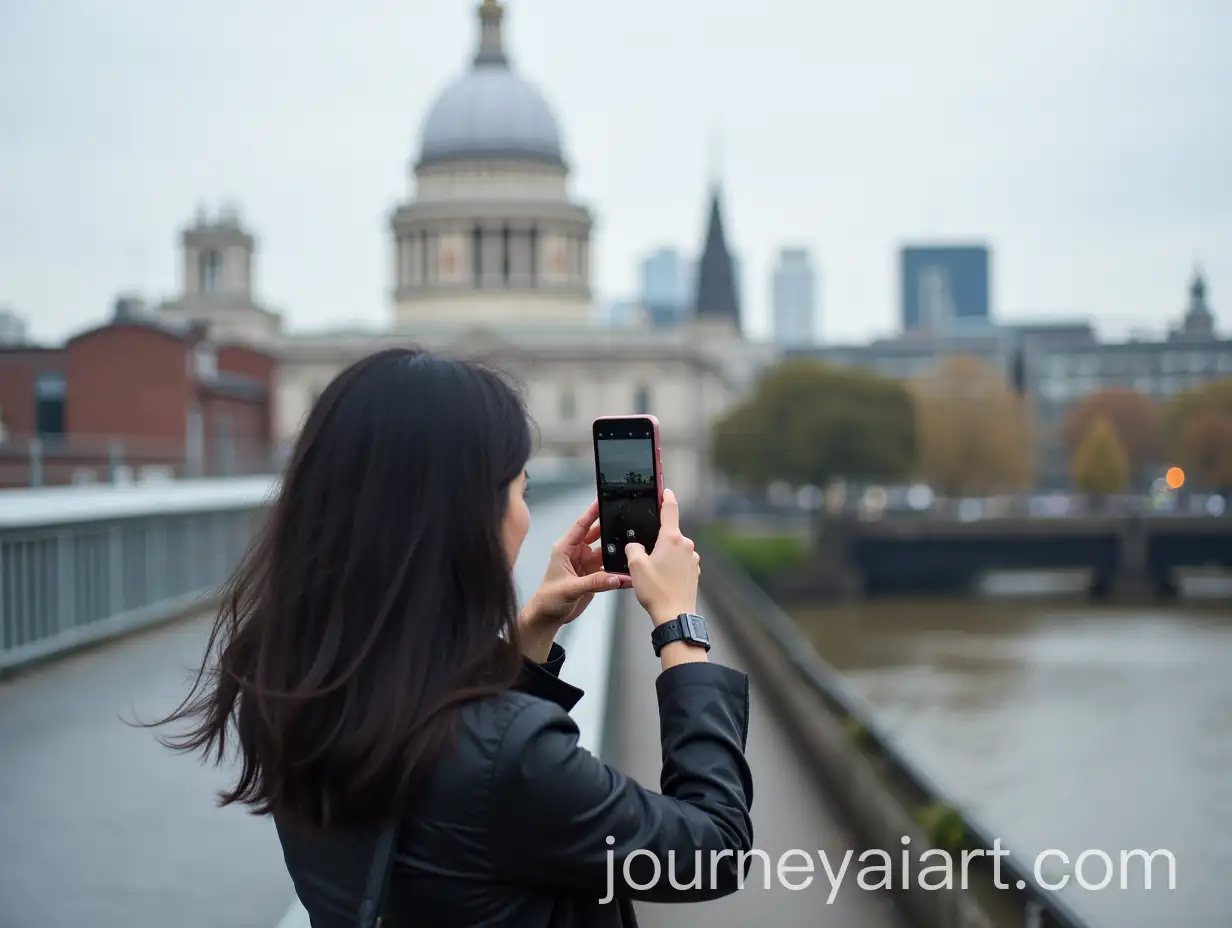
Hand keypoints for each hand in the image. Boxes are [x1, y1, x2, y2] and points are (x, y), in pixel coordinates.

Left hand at [518, 500, 630, 661]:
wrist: (548, 618)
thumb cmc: (548, 599)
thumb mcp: (569, 588)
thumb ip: (594, 582)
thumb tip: (616, 578)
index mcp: (566, 548)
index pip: (582, 526)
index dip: (593, 512)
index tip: (604, 500)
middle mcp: (578, 553)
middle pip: (598, 535)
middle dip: (611, 528)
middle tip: (629, 520)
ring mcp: (587, 564)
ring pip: (607, 553)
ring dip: (618, 552)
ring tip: (635, 547)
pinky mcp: (595, 577)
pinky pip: (610, 570)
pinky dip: (620, 571)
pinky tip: (631, 571)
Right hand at [624, 489, 699, 626]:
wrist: (675, 615)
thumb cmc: (656, 591)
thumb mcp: (635, 566)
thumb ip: (633, 548)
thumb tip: (635, 545)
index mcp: (672, 539)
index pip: (670, 509)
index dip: (666, 497)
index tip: (665, 490)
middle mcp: (686, 546)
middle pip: (668, 534)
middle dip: (656, 542)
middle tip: (645, 559)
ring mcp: (692, 559)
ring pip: (674, 550)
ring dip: (663, 557)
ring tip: (653, 575)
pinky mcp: (694, 572)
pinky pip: (680, 563)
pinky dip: (671, 568)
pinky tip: (662, 581)